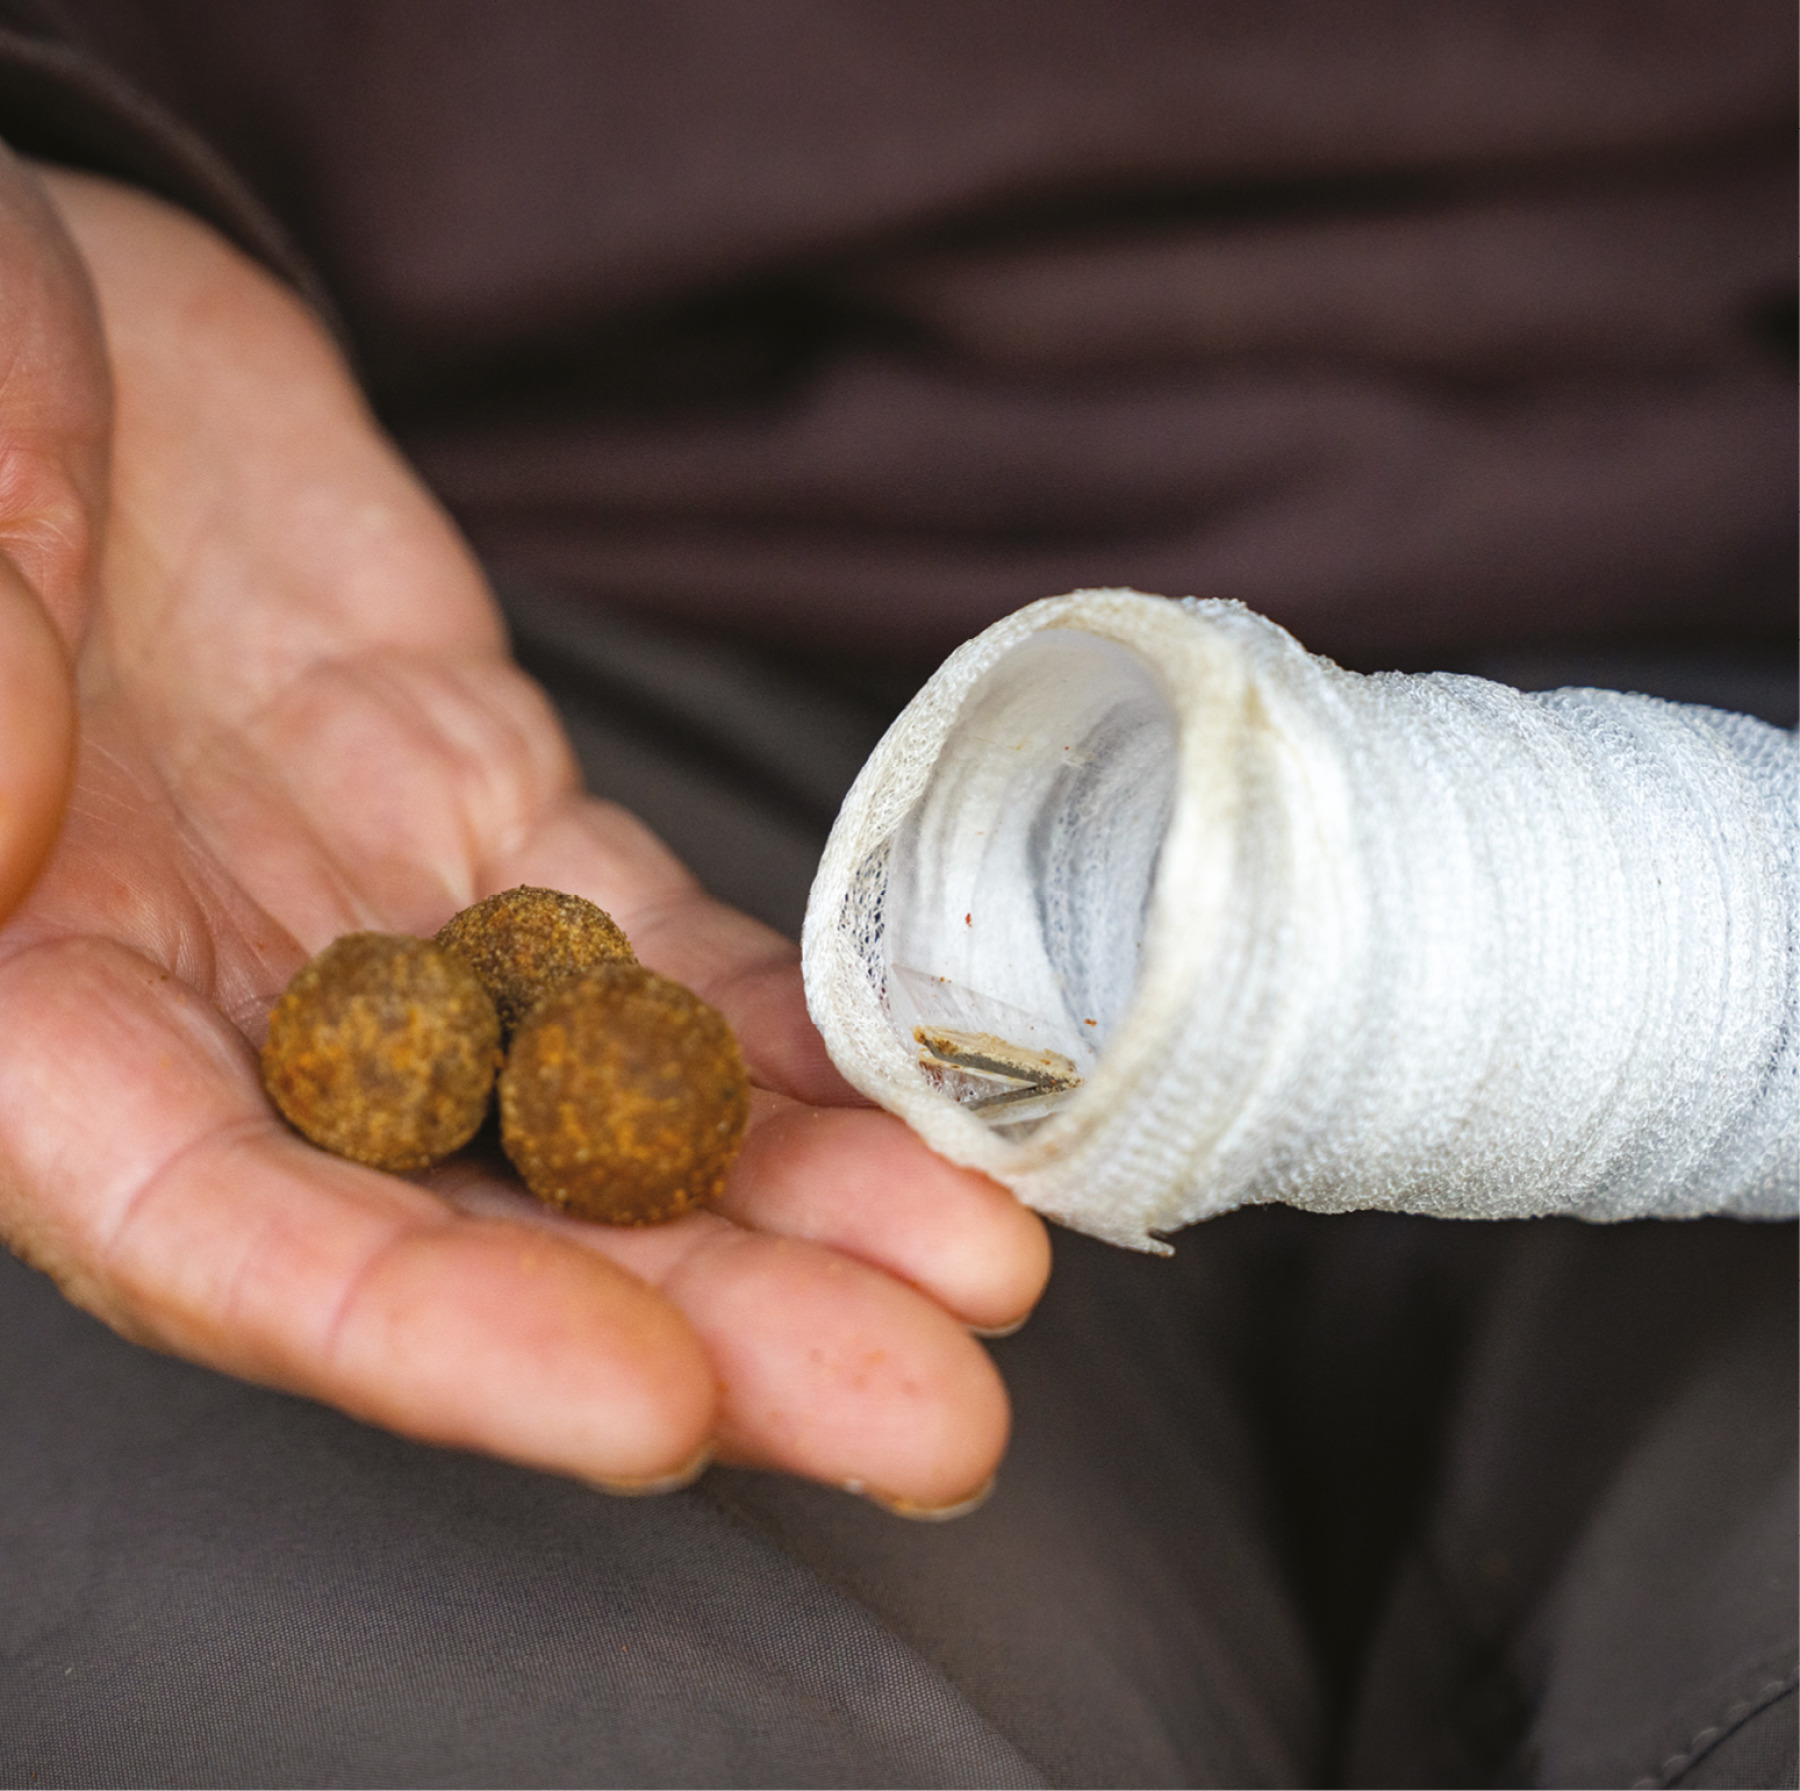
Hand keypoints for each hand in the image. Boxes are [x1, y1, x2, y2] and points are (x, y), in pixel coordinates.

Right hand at [0, 167, 1048, 1510]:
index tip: (654, 1408)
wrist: (71, 311)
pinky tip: (924, 1083)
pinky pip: (668, 959)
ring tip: (989, 1262)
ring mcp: (390, 928)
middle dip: (709, 1327)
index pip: (220, 1236)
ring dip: (801, 1206)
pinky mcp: (508, 830)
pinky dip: (796, 1031)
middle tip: (938, 1414)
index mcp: (29, 998)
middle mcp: (225, 1015)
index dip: (434, 1339)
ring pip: (607, 1114)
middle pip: (475, 1229)